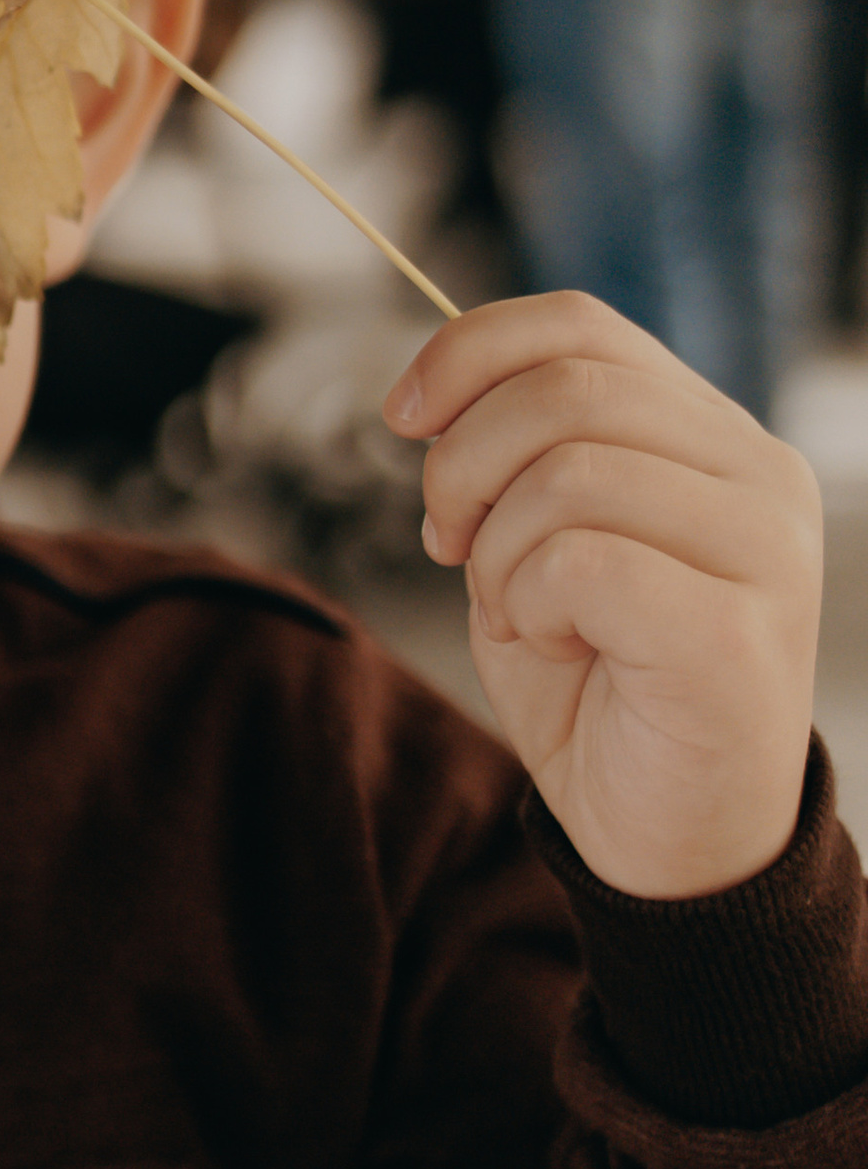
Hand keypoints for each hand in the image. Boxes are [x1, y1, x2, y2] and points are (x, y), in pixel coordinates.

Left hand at [385, 294, 820, 899]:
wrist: (668, 841)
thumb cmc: (601, 693)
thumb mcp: (536, 550)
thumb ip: (513, 459)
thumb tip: (430, 395)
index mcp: (714, 438)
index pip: (580, 327)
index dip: (469, 353)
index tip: (402, 417)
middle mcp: (759, 475)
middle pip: (563, 388)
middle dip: (464, 467)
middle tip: (453, 549)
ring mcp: (765, 551)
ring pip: (568, 472)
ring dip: (500, 554)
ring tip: (524, 615)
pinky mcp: (738, 633)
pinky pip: (583, 561)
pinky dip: (532, 604)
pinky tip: (557, 647)